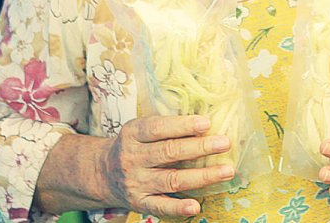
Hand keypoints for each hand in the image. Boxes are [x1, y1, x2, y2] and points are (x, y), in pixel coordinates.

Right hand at [105, 114, 234, 217]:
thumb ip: (165, 126)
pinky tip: (196, 206)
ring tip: (226, 171)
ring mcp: (136, 182)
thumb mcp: (140, 129)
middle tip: (225, 143)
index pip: (158, 128)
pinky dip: (178, 207)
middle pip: (169, 152)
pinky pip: (161, 206)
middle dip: (199, 148)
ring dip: (202, 176)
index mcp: (133, 134)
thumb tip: (205, 123)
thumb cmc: (134, 145)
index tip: (206, 123)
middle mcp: (133, 158)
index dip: (183, 125)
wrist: (103, 173)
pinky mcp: (139, 202)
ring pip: (172, 179)